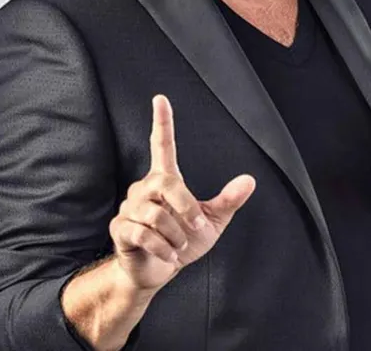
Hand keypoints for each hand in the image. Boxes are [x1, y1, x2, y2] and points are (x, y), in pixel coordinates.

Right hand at [109, 95, 255, 291]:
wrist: (158, 272)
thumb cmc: (183, 242)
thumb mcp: (211, 221)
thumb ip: (228, 200)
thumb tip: (249, 180)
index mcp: (166, 180)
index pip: (162, 144)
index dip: (162, 121)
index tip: (160, 98)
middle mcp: (144, 188)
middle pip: (166, 183)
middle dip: (185, 206)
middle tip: (196, 224)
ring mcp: (130, 207)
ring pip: (156, 214)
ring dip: (176, 234)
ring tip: (178, 244)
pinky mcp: (121, 228)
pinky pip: (144, 233)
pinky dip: (163, 248)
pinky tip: (168, 254)